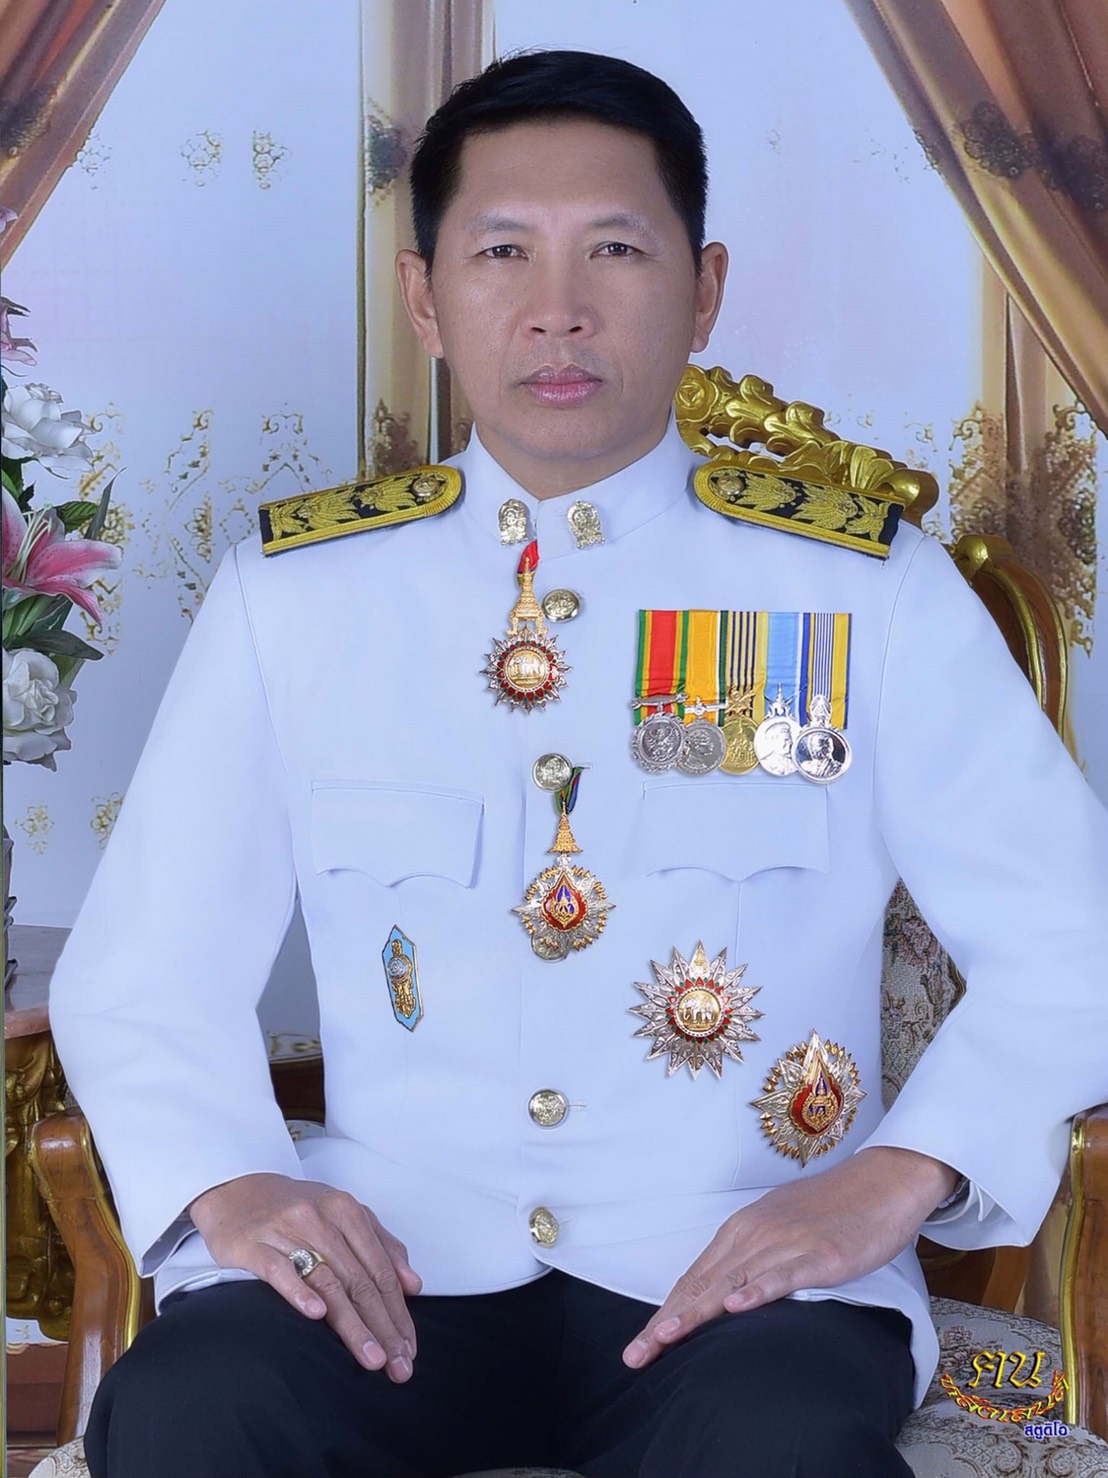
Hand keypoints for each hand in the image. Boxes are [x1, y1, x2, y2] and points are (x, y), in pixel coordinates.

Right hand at [189, 1173, 422, 1379]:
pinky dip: (300, 1292)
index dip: (399, 1312)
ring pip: (328, 1281)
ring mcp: (287, 1231)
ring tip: (372, 1358)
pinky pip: (280, 1270)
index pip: (381, 1269)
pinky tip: (317, 1316)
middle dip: (384, 1327)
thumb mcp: (343, 1214)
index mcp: (347, 1211)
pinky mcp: (254, 1245)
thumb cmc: (296, 1208)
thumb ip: (381, 1245)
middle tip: (399, 1367)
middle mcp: (321, 1219)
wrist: (236, 1190)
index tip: (409, 1349)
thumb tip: (413, 1285)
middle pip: (359, 1280)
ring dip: (353, 1324)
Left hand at [623, 1146, 956, 1368]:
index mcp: (742, 1230)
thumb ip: (752, 1258)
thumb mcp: (780, 1230)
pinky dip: (756, 1292)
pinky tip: (734, 1307)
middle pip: (701, 1284)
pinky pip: (782, 1276)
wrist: (880, 1182)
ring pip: (730, 1282)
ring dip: (696, 1312)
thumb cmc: (831, 1210)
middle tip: (635, 1356)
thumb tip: (724, 1291)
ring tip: (665, 1338)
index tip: (640, 1346)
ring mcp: (785, 1244)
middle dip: (666, 1322)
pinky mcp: (819, 1256)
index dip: (665, 1313)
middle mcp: (754, 1235)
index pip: (693, 1278)